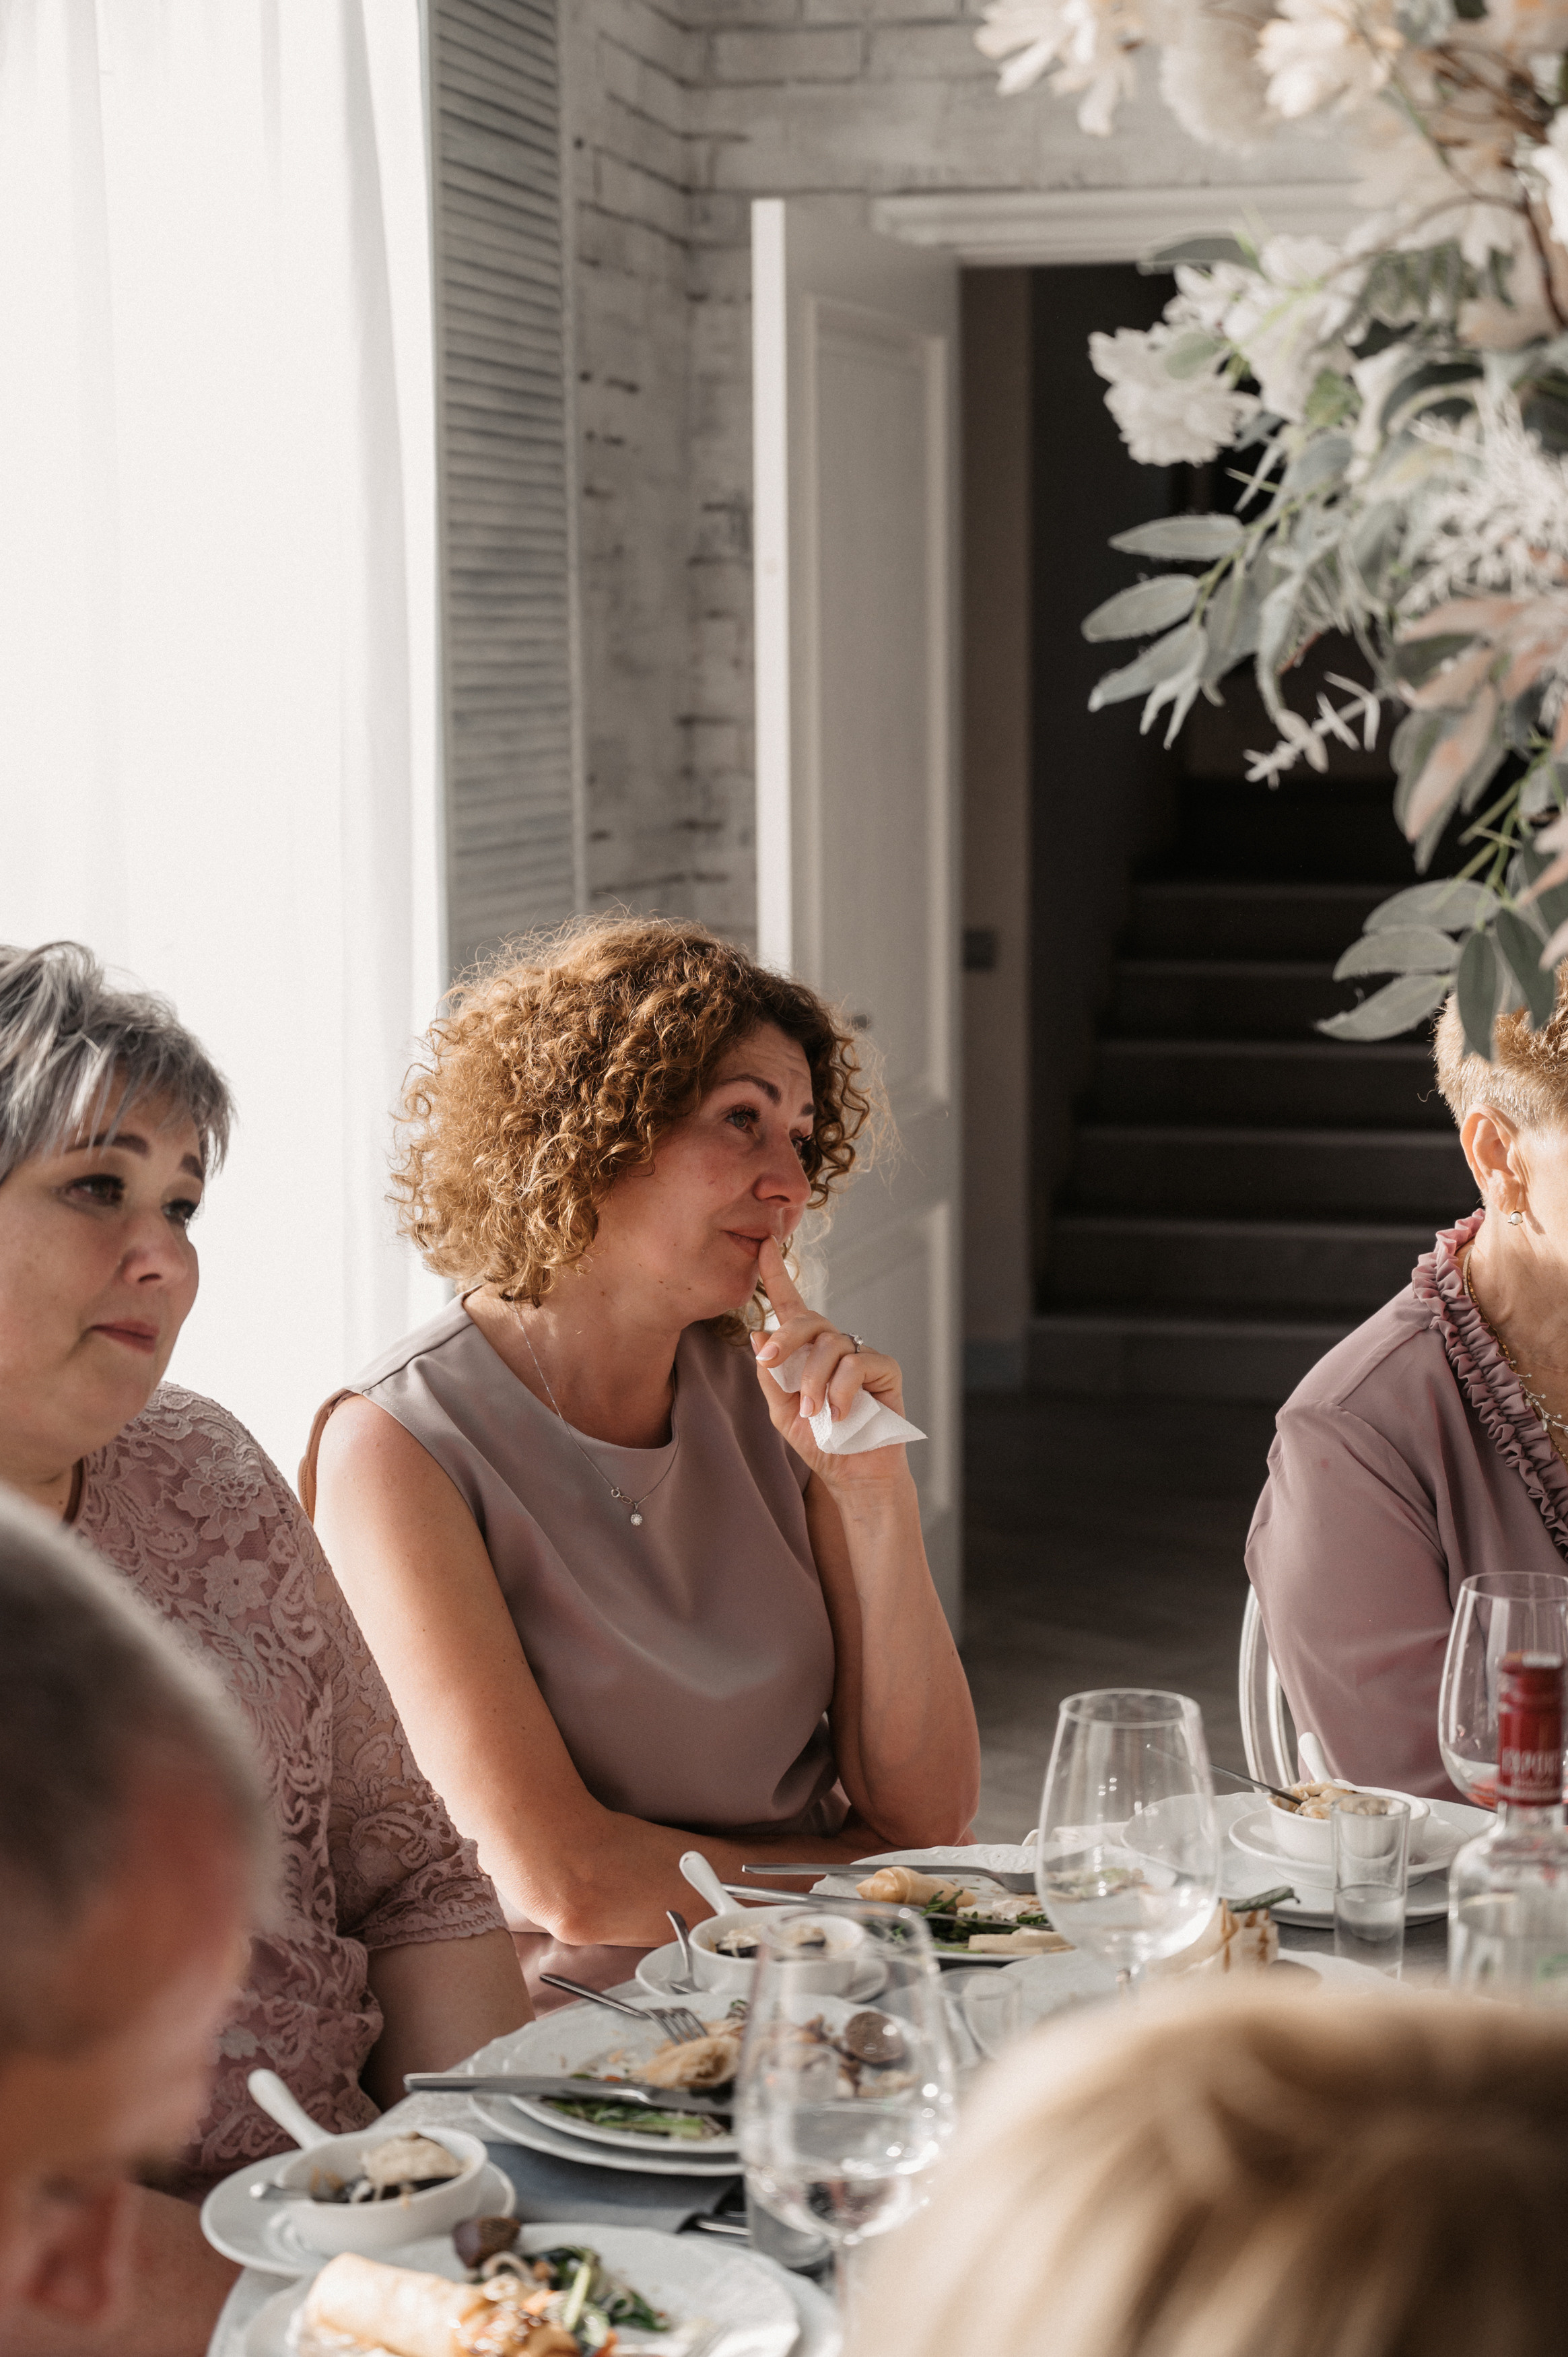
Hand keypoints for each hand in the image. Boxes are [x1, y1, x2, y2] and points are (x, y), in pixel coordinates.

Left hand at [750, 1239, 908, 1480]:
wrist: (851, 1473)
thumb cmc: (819, 1441)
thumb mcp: (782, 1411)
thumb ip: (770, 1376)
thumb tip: (757, 1334)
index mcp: (806, 1351)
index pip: (790, 1307)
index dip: (777, 1275)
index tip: (763, 1245)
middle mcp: (834, 1345)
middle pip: (809, 1319)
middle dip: (785, 1337)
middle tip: (769, 1360)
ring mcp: (860, 1354)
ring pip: (830, 1345)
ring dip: (814, 1380)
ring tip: (813, 1413)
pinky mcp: (885, 1369)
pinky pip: (856, 1364)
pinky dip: (841, 1390)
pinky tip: (839, 1414)